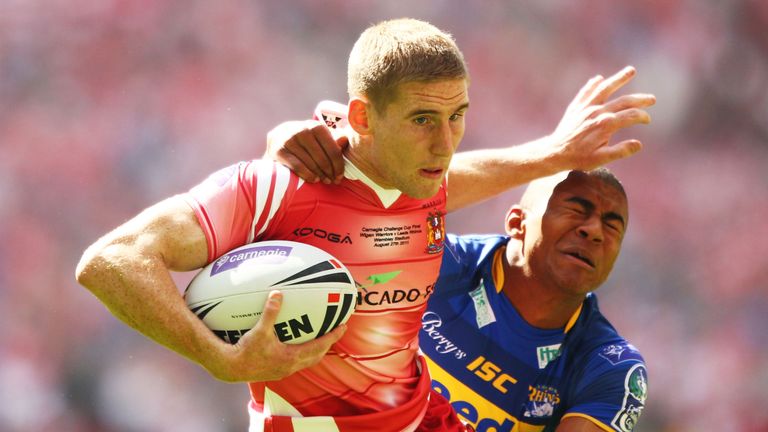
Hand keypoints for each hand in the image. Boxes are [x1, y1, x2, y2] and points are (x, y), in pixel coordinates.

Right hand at [207, 291, 346, 381]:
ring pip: (308, 360)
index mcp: (292, 356)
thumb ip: (270, 312)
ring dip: (317, 350)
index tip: (343, 327)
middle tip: (336, 331)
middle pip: (318, 355)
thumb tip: (278, 294)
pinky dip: (304, 353)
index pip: (320, 346)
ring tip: (321, 339)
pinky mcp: (277, 371)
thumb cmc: (246, 350)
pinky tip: (297, 345)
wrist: (231, 368)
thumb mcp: (259, 330)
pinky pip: (297, 362)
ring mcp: (284, 370)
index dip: (333, 336)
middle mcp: (291, 366)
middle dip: (328, 343)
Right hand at [265, 120, 347, 183]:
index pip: (333, 150)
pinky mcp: (279, 150)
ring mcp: (289, 140)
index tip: (340, 176)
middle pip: (322, 158)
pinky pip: (297, 166)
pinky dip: (307, 174)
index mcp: (316, 127)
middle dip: (330, 172)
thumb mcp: (321, 137)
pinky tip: (314, 179)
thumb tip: (345, 140)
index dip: (339, 165)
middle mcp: (302, 130)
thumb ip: (334, 140)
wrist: (279, 137)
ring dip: (320, 175)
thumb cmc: (307, 140)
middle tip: (333, 181)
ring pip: (311, 163)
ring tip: (325, 181)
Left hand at [549, 66, 655, 168]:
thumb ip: (621, 151)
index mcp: (606, 125)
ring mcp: (585, 107)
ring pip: (605, 88)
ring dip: (619, 79)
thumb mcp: (602, 159)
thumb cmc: (579, 158)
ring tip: (631, 70)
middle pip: (623, 101)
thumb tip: (639, 144)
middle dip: (640, 99)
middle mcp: (597, 112)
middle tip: (652, 99)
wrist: (554, 153)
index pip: (631, 116)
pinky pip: (586, 92)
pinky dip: (593, 84)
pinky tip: (599, 78)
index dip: (642, 116)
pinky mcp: (575, 107)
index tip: (647, 120)